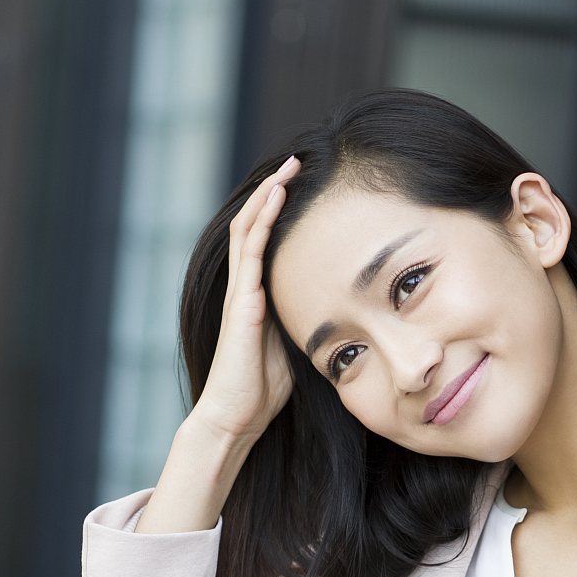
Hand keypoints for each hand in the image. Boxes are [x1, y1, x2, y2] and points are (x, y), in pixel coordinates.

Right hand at [190, 157, 299, 443]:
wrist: (237, 416)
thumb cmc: (264, 388)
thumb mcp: (295, 343)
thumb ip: (307, 319)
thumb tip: (340, 307)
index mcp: (257, 294)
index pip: (267, 240)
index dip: (281, 211)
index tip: (304, 186)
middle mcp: (244, 286)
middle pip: (254, 224)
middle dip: (273, 191)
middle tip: (295, 161)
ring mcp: (239, 291)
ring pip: (249, 228)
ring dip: (267, 195)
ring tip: (287, 167)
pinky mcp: (240, 301)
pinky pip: (250, 251)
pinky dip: (262, 220)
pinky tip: (275, 197)